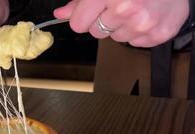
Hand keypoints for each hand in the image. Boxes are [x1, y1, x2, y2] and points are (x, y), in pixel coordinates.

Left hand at [54, 0, 189, 46]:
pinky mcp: (158, 34)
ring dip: (122, 26)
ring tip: (135, 8)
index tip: (91, 11)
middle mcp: (126, 9)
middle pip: (96, 32)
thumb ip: (80, 1)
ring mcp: (143, 24)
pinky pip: (135, 43)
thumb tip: (60, 14)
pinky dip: (138, 32)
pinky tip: (146, 15)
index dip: (83, 17)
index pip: (78, 25)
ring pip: (116, 39)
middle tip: (119, 4)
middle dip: (103, 20)